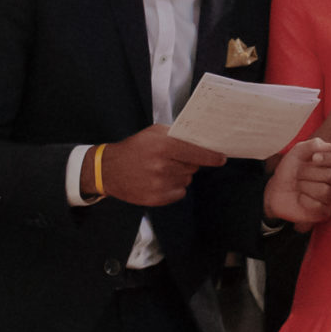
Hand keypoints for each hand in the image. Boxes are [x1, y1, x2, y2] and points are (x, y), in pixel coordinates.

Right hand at [92, 127, 225, 207]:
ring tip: (161, 169)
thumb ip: (177, 135)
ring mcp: (160, 184)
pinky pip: (179, 192)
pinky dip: (174, 187)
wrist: (109, 170)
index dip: (211, 157)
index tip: (221, 158)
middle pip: (193, 167)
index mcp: (163, 146)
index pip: (196, 152)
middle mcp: (163, 166)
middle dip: (188, 163)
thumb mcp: (154, 132)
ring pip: (186, 180)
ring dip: (180, 175)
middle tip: (172, 159)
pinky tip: (159, 181)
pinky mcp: (157, 198)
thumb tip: (200, 141)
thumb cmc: (135, 148)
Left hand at [264, 137, 330, 225]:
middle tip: (299, 174)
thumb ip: (313, 144)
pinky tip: (301, 198)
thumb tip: (329, 146)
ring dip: (304, 186)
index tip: (314, 158)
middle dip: (308, 172)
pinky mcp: (324, 212)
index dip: (330, 159)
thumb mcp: (298, 152)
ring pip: (324, 190)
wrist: (276, 190)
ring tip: (299, 186)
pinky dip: (304, 200)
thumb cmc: (292, 169)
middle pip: (330, 175)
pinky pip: (317, 205)